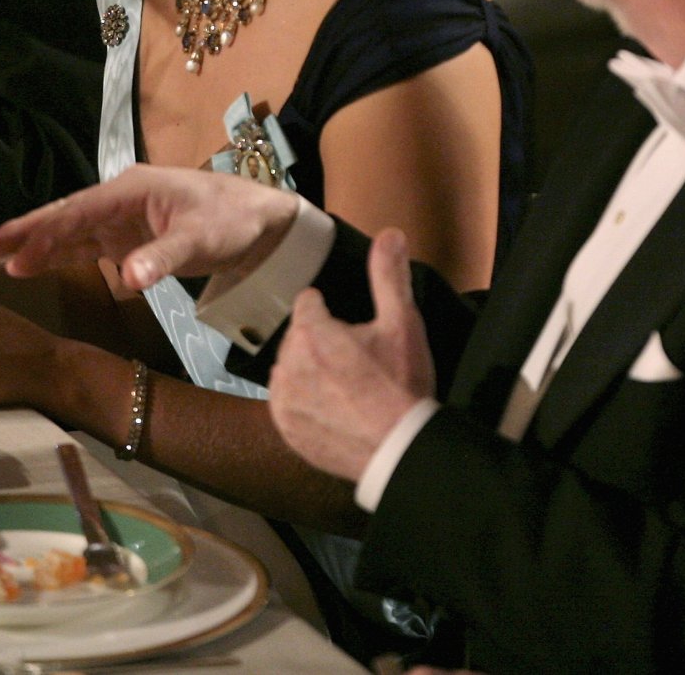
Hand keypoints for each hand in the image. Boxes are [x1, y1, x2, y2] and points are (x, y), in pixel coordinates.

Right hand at [0, 164, 298, 290]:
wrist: (261, 223)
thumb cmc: (232, 222)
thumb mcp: (202, 240)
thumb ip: (163, 258)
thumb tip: (129, 279)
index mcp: (132, 190)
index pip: (79, 213)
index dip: (45, 235)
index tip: (14, 257)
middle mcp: (121, 199)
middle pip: (65, 216)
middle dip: (25, 232)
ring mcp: (123, 219)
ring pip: (72, 231)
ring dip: (39, 245)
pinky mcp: (130, 237)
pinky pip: (88, 246)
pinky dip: (63, 255)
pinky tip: (37, 266)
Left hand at [269, 228, 435, 481]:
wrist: (399, 451)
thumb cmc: (401, 384)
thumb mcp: (402, 324)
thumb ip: (389, 276)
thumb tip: (390, 233)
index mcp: (311, 331)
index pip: (308, 304)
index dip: (331, 315)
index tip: (351, 335)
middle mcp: (287, 362)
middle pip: (298, 337)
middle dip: (321, 344)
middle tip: (355, 365)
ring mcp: (282, 398)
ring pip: (290, 368)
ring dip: (310, 371)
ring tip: (345, 388)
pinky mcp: (284, 427)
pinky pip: (286, 401)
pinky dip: (303, 402)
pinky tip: (331, 408)